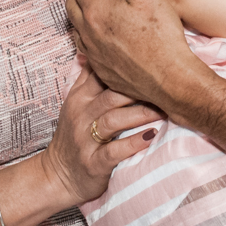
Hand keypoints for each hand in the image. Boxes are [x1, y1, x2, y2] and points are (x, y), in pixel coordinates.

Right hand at [41, 64, 162, 206]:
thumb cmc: (75, 135)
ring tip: (165, 109)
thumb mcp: (76, 103)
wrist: (57, 177)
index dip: (128, 68)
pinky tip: (152, 136)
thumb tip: (102, 48)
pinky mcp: (93, 163)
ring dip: (141, 114)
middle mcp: (81, 116)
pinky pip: (114, 151)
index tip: (154, 62)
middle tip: (168, 86)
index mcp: (80, 98)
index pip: (103, 75)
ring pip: (114, 120)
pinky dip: (134, 143)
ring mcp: (86, 140)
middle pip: (111, 95)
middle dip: (140, 90)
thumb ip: (90, 78)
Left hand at [66, 0, 212, 105]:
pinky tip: (93, 29)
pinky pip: (85, 44)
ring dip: (75, 8)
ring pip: (75, 26)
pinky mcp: (101, 69)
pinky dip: (84, 30)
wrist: (170, 78)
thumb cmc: (162, 35)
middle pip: (71, 4)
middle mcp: (89, 33)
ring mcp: (93, 53)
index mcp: (97, 11)